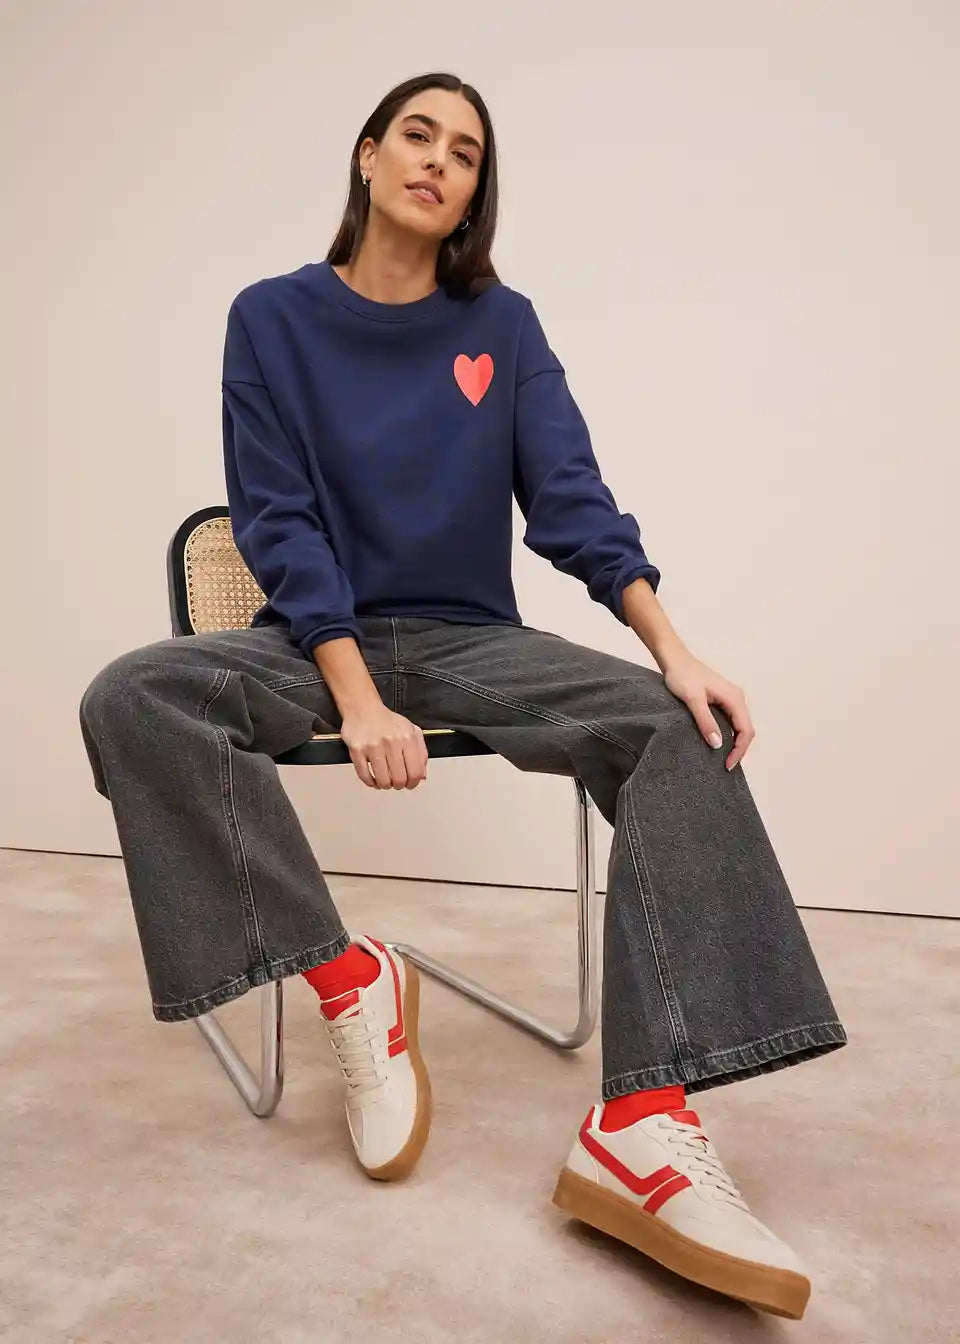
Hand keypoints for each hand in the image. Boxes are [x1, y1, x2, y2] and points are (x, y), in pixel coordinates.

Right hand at [339, 703, 428, 789]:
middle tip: (396, 782)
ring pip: (383, 780)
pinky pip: (364, 775)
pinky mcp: (357, 750)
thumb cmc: (387, 721)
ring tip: (385, 781)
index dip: (413, 783)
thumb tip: (422, 775)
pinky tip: (373, 779)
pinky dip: (370, 782)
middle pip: (399, 779)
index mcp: (407, 738)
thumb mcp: (411, 731)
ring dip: (385, 785)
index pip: (415, 772)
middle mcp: (391, 742)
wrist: (363, 708)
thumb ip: (421, 753)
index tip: (410, 784)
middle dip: (399, 785)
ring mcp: (373, 747)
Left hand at [661, 651, 754, 770]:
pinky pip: (730, 721)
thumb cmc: (682, 676)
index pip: (746, 730)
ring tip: (722, 759)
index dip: (740, 750)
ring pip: (738, 726)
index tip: (727, 765)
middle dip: (739, 749)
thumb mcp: (693, 699)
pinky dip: (728, 734)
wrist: (674, 659)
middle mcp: (737, 698)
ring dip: (734, 743)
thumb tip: (719, 745)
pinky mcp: (721, 700)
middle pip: (746, 730)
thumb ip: (706, 721)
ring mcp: (730, 699)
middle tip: (725, 766)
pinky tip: (717, 743)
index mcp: (735, 698)